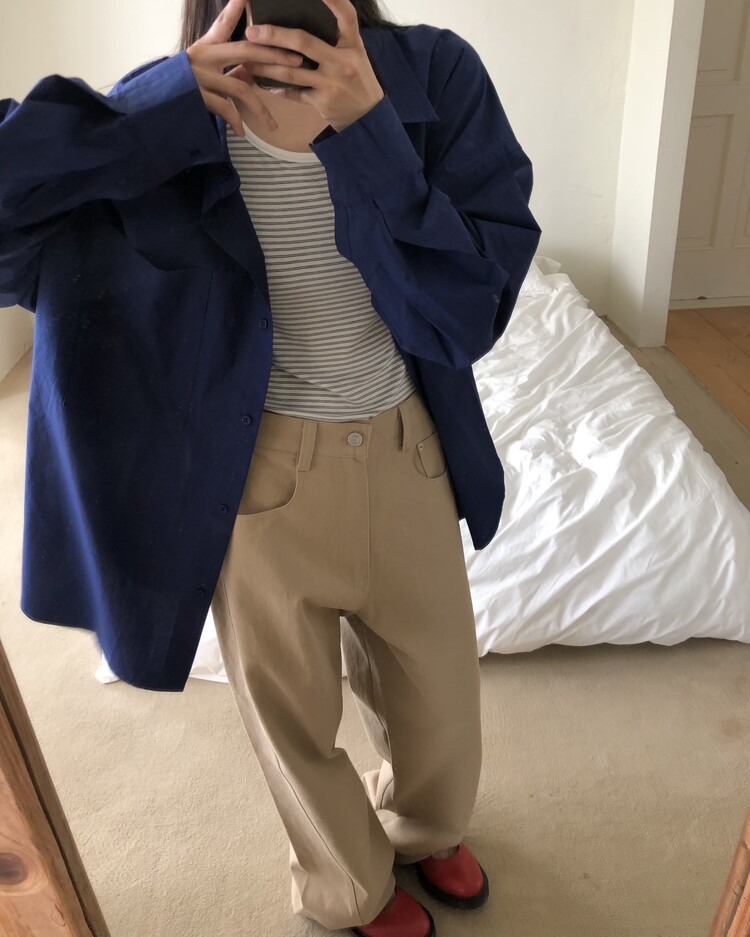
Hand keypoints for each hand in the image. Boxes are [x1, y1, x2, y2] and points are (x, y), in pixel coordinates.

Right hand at [185, 0, 305, 135]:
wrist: (154, 102)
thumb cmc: (181, 86)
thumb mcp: (202, 69)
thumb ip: (227, 67)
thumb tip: (253, 71)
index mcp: (206, 47)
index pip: (224, 22)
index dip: (236, 7)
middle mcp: (205, 57)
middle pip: (246, 51)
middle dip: (274, 56)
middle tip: (296, 62)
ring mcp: (201, 76)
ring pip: (241, 87)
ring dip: (260, 108)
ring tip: (273, 124)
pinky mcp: (198, 96)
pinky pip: (225, 109)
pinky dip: (236, 121)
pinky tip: (242, 132)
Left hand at [244, 0, 384, 131]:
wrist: (367, 115)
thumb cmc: (356, 76)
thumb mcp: (354, 51)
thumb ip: (336, 35)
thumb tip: (306, 15)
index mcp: (352, 43)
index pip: (346, 14)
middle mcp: (342, 62)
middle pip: (304, 42)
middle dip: (275, 36)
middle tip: (252, 32)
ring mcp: (331, 84)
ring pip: (291, 72)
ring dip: (266, 67)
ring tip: (248, 61)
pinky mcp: (322, 102)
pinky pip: (295, 93)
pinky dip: (278, 89)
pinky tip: (265, 84)